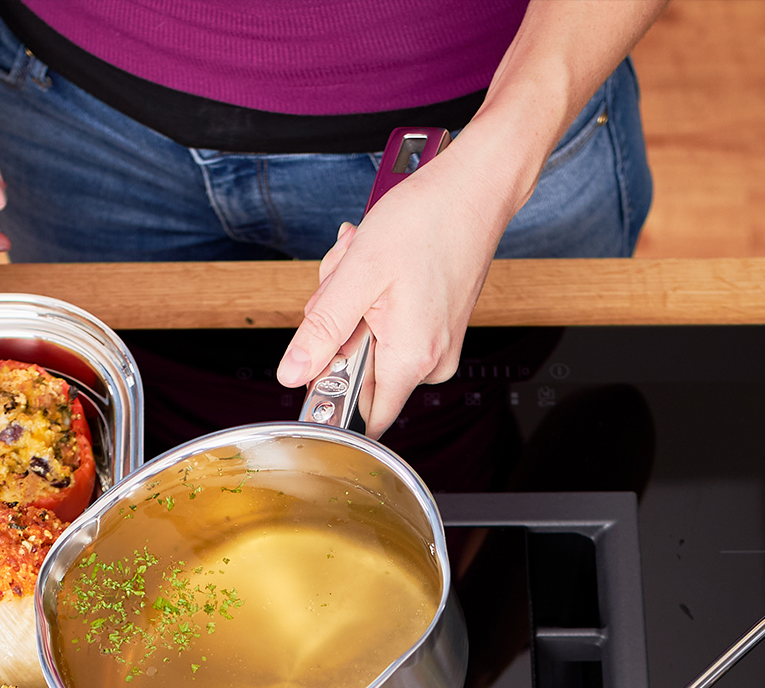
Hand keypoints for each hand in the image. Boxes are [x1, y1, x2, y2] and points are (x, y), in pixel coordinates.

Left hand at [275, 135, 522, 435]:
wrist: (472, 192)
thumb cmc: (425, 222)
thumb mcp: (357, 274)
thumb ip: (322, 331)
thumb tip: (292, 373)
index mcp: (411, 359)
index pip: (363, 418)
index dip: (331, 395)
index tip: (319, 355)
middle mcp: (430, 363)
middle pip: (361, 374)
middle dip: (340, 329)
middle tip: (345, 282)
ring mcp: (437, 348)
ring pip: (372, 346)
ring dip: (355, 307)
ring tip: (366, 265)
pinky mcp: (437, 331)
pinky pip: (390, 331)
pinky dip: (374, 301)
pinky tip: (381, 268)